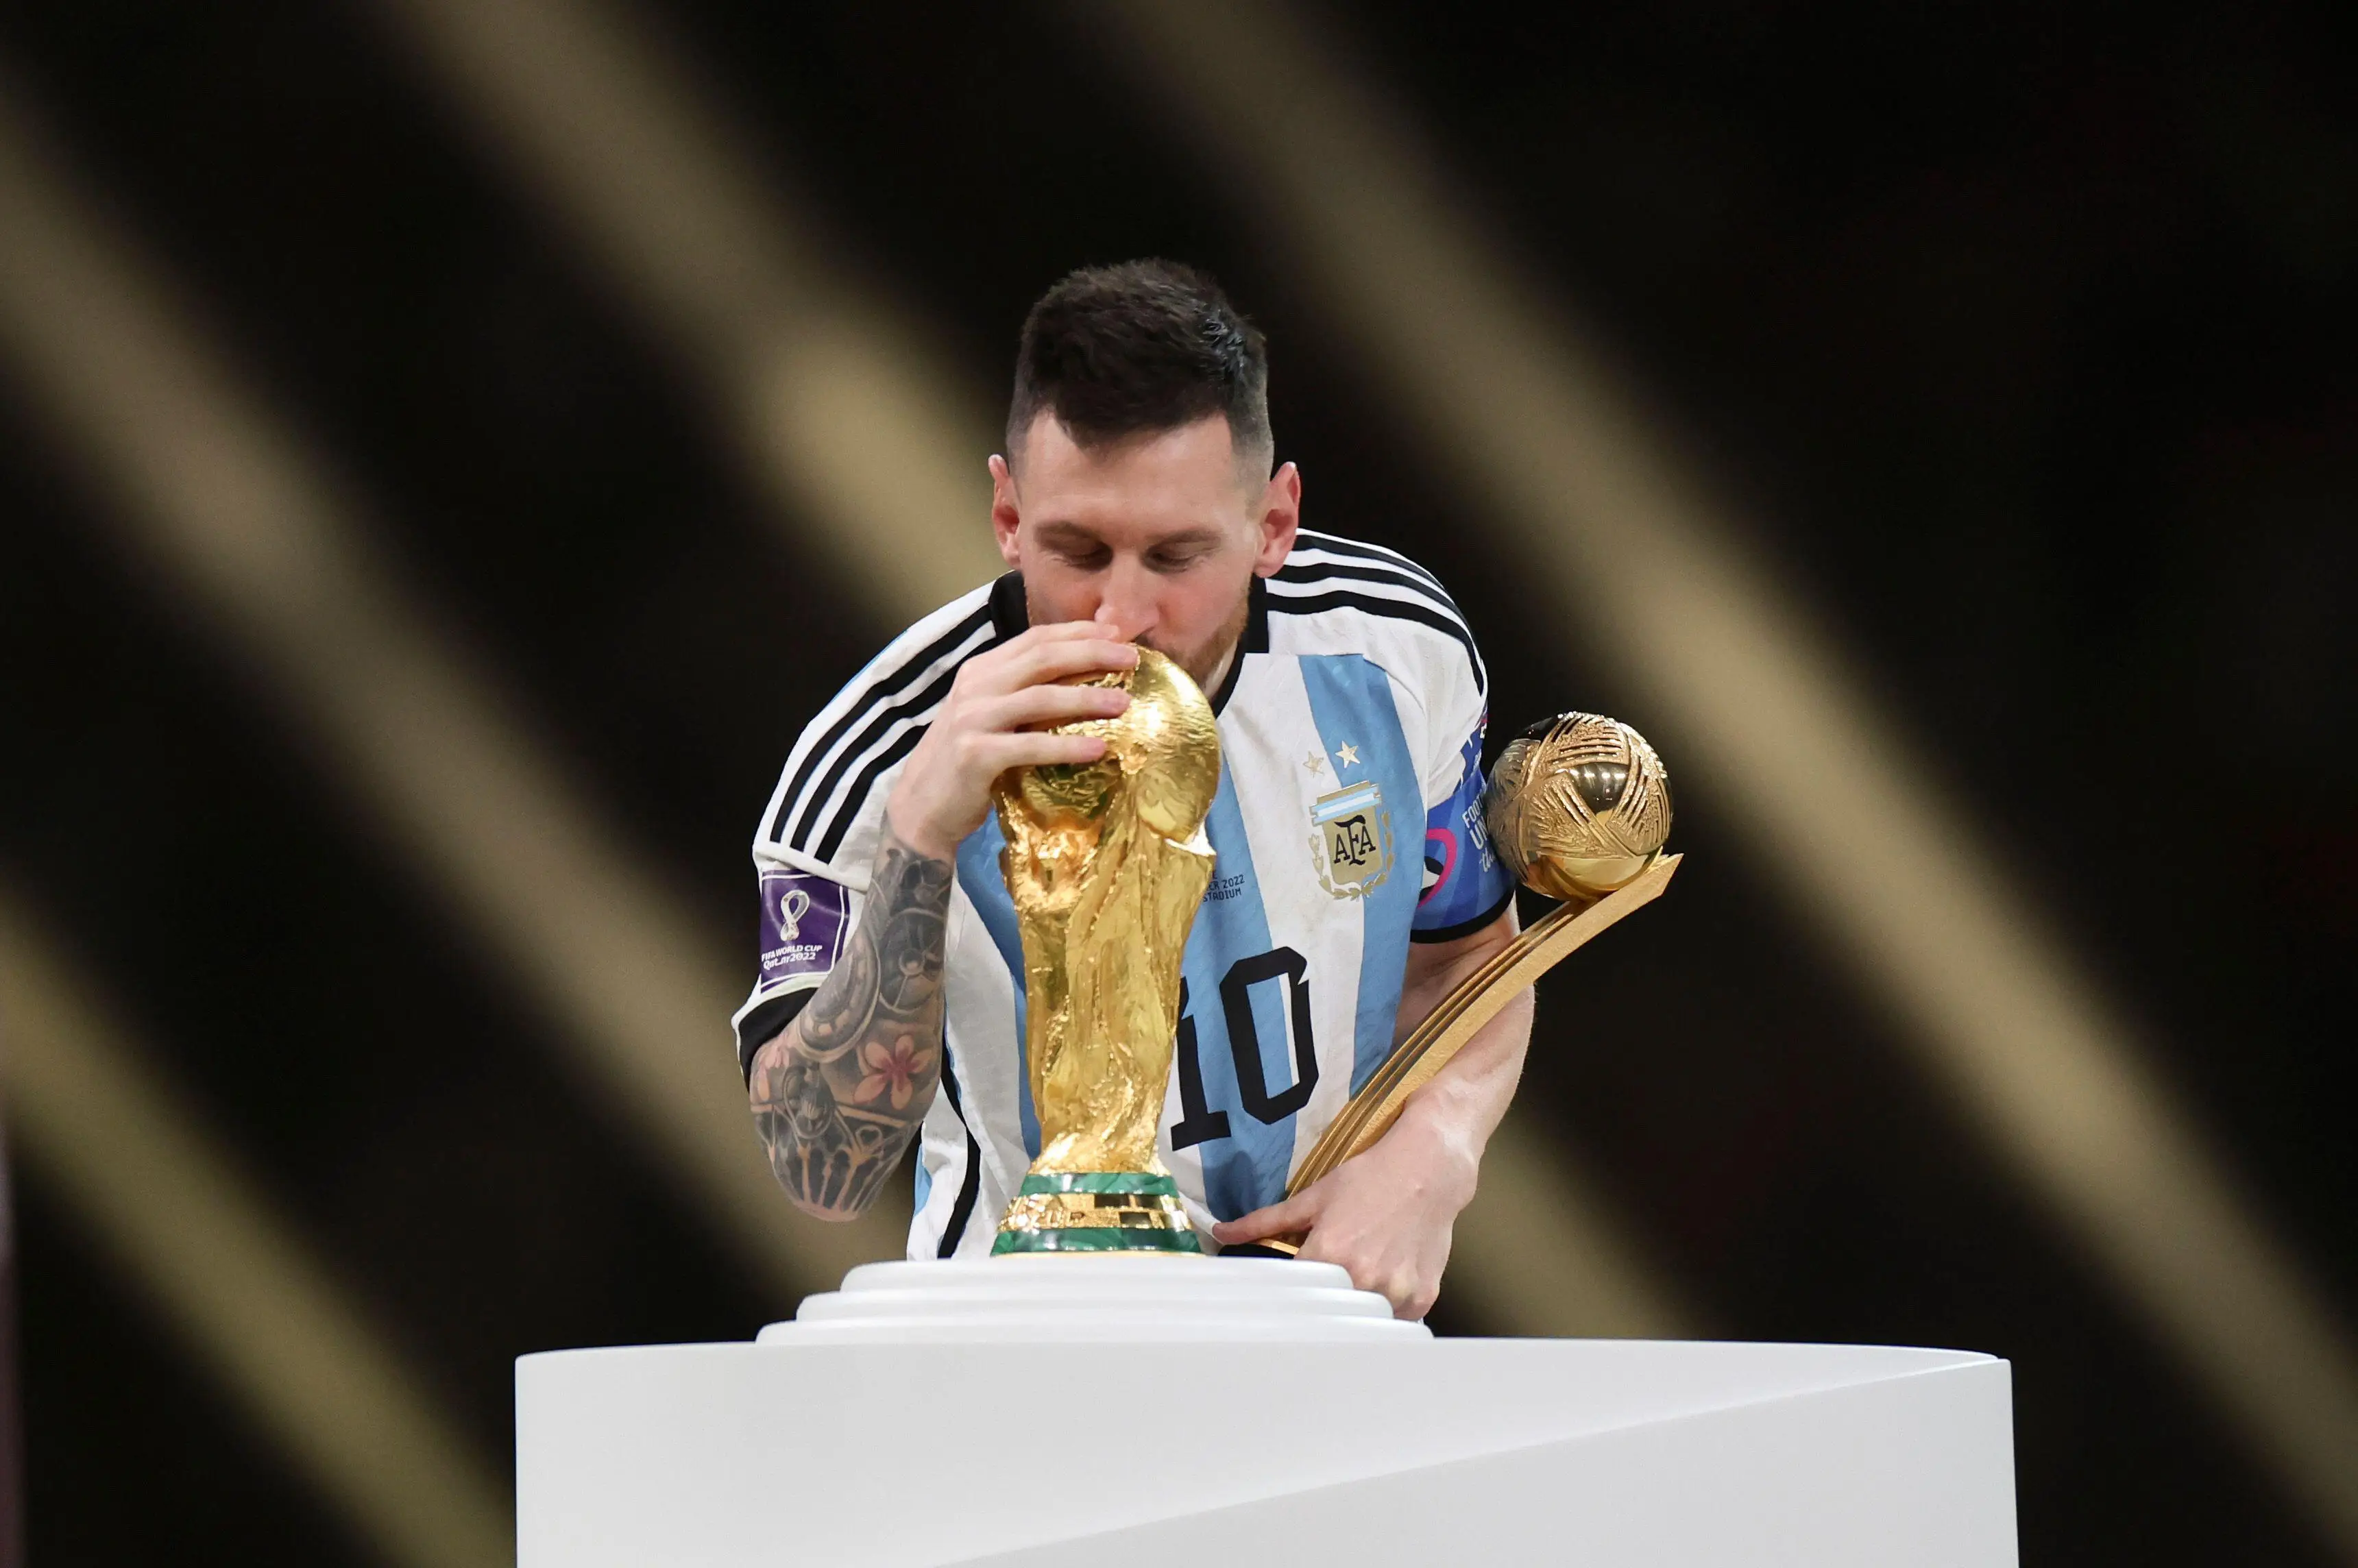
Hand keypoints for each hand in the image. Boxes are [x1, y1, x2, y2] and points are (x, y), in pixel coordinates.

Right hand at [885, 621, 1138, 860]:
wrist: (920, 807)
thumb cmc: (966, 762)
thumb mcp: (991, 716)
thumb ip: (1023, 693)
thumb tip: (1082, 679)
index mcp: (981, 670)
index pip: (1035, 639)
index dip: (1079, 633)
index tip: (1119, 634)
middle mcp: (975, 687)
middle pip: (1042, 658)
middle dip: (1092, 653)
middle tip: (1132, 658)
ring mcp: (973, 719)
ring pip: (1039, 698)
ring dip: (1086, 698)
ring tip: (1125, 703)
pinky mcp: (975, 755)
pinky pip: (1030, 746)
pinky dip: (1067, 746)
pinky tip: (1098, 749)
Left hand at [1211, 1111, 1478, 1319]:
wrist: (1428, 1169)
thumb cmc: (1369, 1179)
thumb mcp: (1313, 1197)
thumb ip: (1265, 1221)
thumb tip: (1221, 1232)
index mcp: (1330, 1255)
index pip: (1294, 1299)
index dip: (1287, 1300)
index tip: (1284, 1303)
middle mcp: (1364, 1278)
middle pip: (1330, 1314)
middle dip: (1322, 1306)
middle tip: (1321, 1296)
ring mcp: (1396, 1292)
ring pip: (1365, 1323)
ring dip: (1356, 1312)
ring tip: (1357, 1284)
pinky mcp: (1422, 1298)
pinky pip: (1397, 1321)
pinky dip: (1387, 1309)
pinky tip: (1385, 1283)